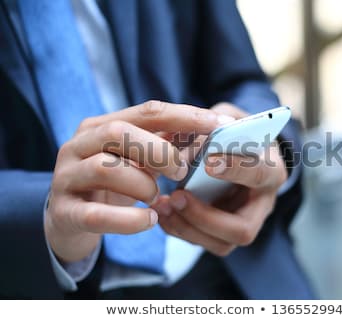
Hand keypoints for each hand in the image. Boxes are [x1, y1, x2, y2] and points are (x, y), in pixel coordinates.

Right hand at [45, 100, 229, 262]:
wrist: (69, 219)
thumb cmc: (112, 184)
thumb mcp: (136, 160)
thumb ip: (163, 145)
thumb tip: (209, 132)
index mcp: (100, 126)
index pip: (146, 112)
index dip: (184, 116)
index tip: (217, 124)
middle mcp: (78, 145)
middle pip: (118, 132)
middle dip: (159, 151)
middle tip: (181, 172)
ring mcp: (67, 178)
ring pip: (105, 168)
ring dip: (143, 184)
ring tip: (157, 198)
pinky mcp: (64, 212)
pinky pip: (96, 215)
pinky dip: (129, 219)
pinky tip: (149, 219)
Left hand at [153, 103, 287, 255]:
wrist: (241, 151)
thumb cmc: (234, 134)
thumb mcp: (226, 120)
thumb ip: (210, 126)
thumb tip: (183, 146)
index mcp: (272, 169)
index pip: (260, 174)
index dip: (236, 170)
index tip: (208, 163)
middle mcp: (263, 204)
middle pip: (243, 229)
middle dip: (205, 217)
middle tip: (177, 196)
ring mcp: (246, 222)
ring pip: (221, 244)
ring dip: (187, 227)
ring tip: (162, 206)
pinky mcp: (226, 232)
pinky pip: (204, 243)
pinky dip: (179, 230)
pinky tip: (162, 213)